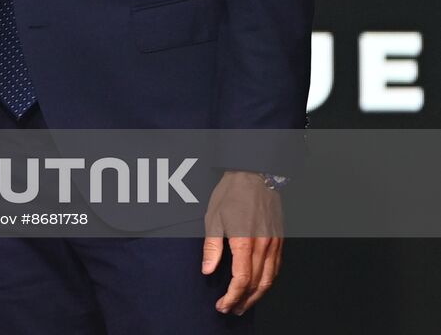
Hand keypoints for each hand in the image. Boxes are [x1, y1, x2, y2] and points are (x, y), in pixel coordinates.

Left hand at [202, 170, 284, 314]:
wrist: (255, 175)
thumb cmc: (231, 193)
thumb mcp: (213, 217)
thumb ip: (212, 247)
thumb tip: (207, 270)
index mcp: (245, 241)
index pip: (241, 280)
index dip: (232, 297)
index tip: (222, 305)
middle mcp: (263, 246)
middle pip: (257, 284)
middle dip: (244, 301)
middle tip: (232, 310)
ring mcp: (274, 243)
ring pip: (270, 279)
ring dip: (257, 296)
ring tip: (245, 304)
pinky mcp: (279, 239)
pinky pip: (277, 268)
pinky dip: (268, 282)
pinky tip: (259, 286)